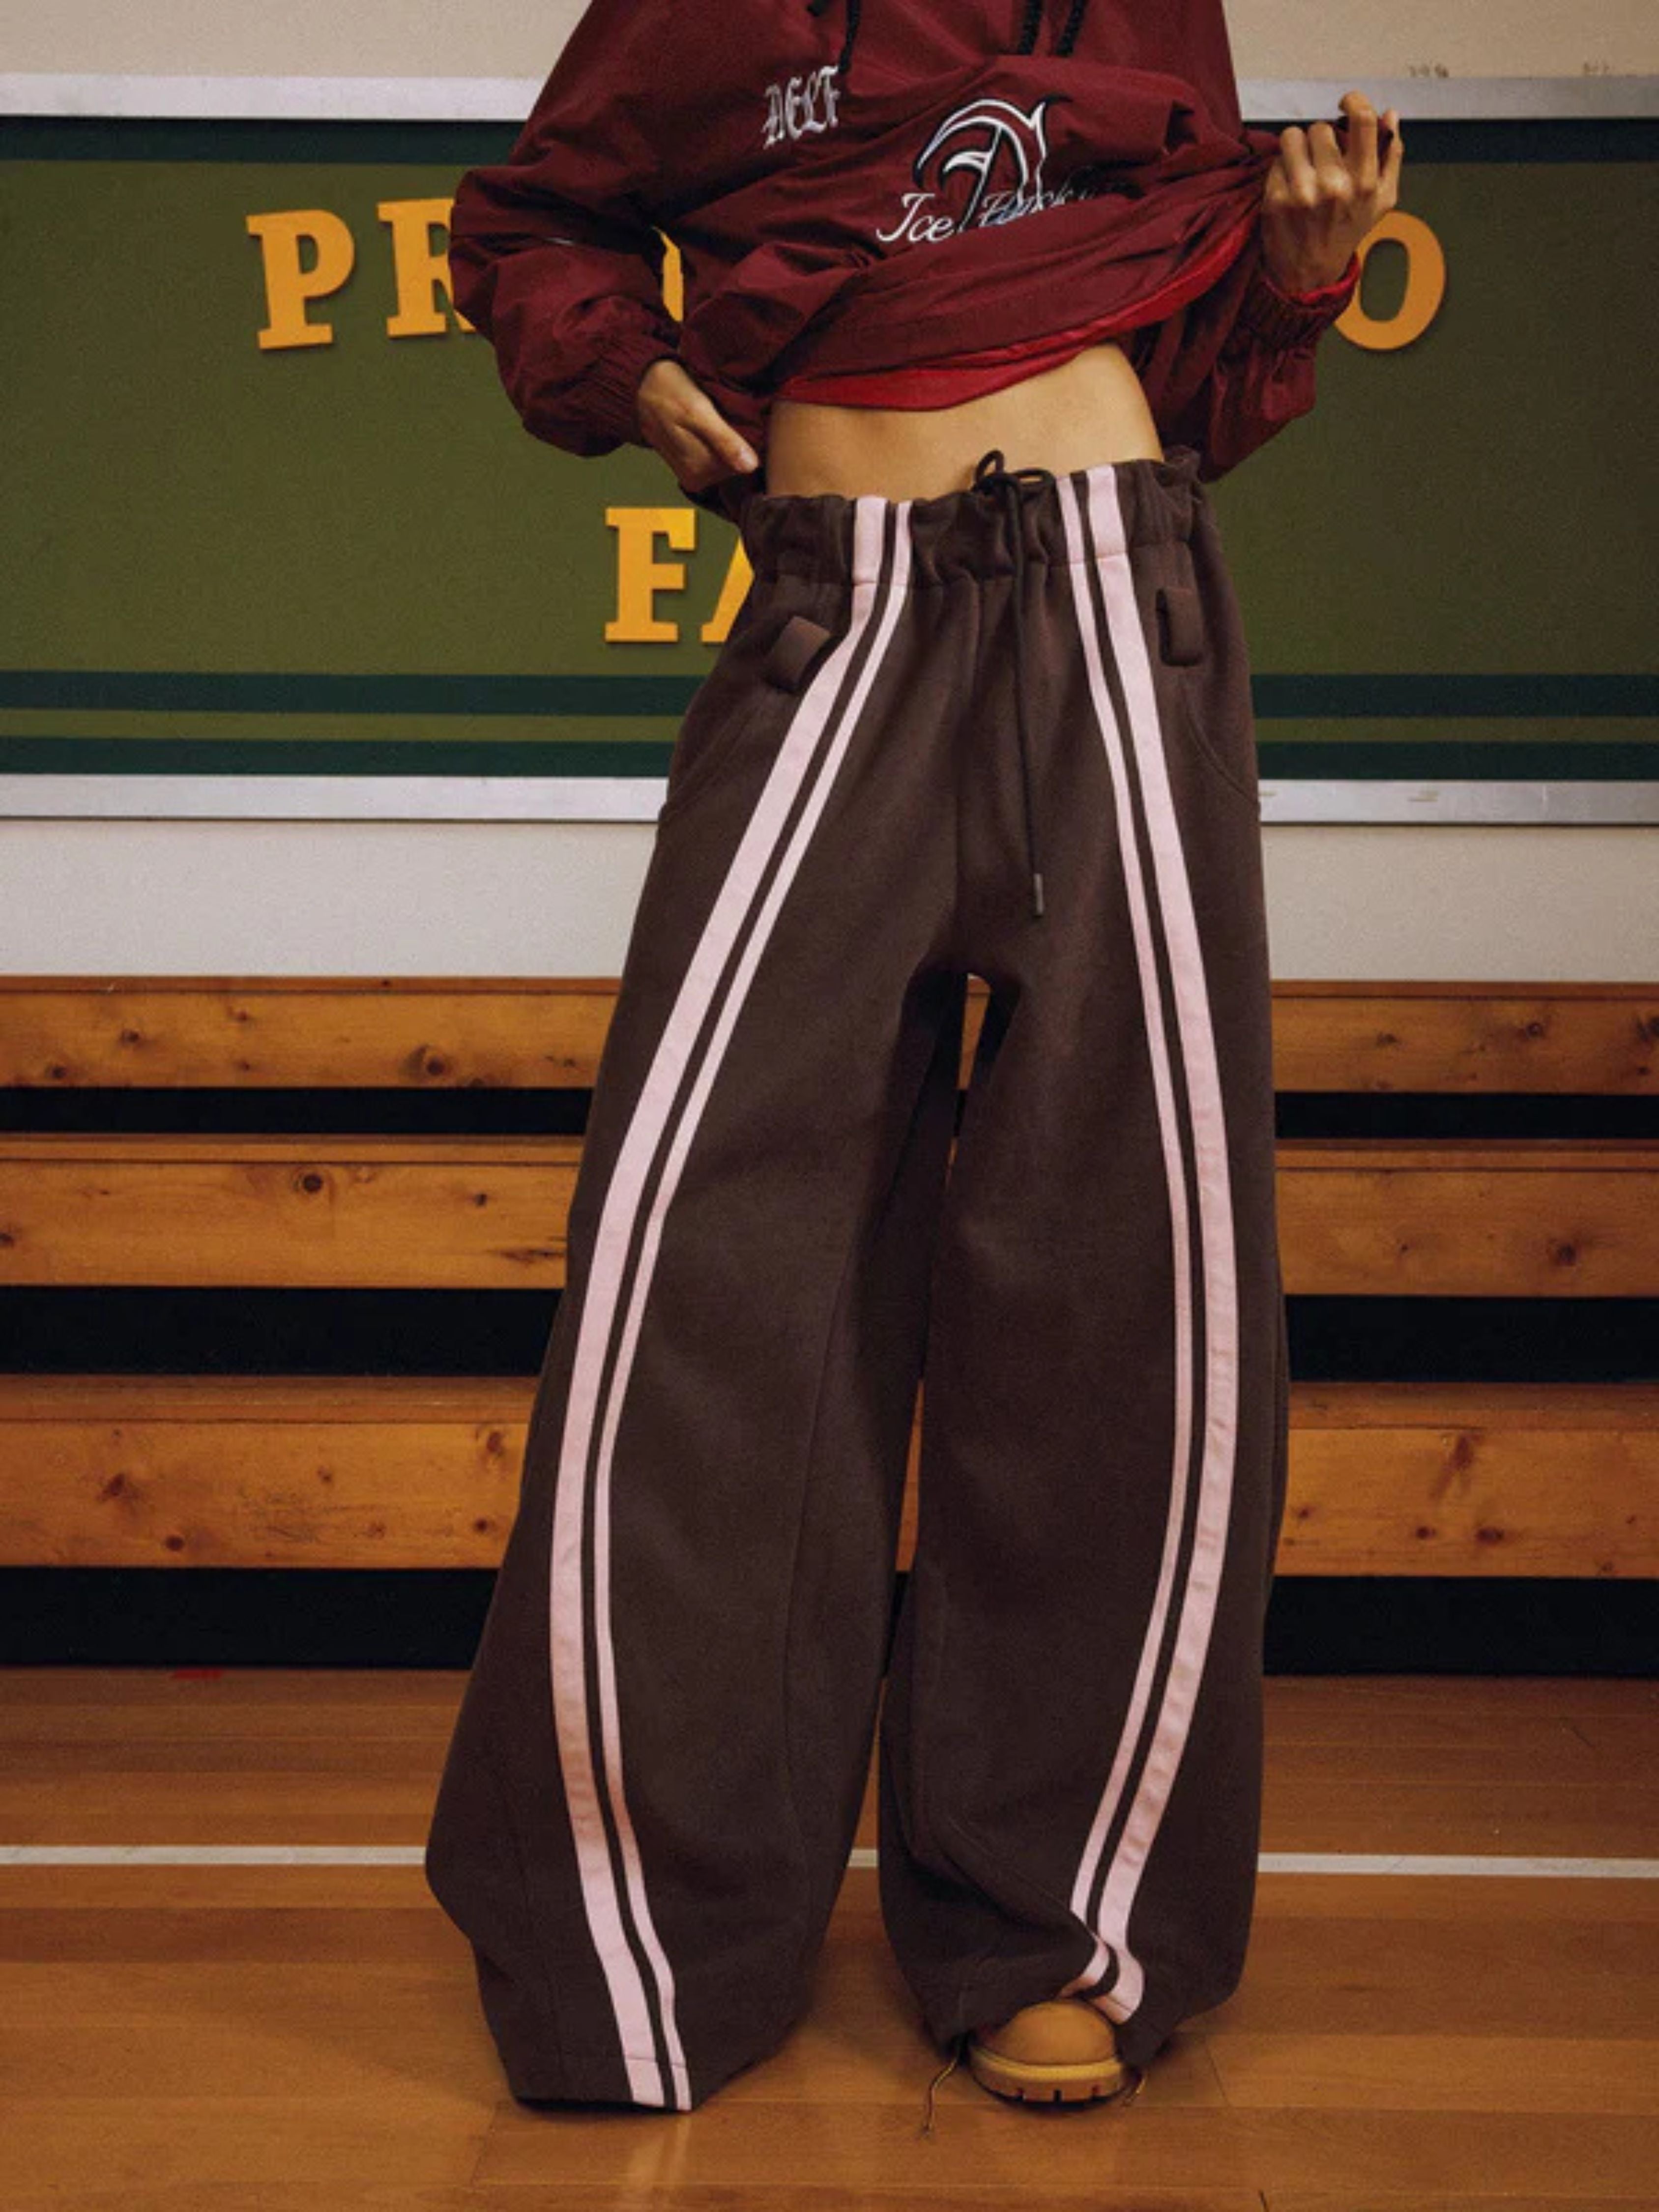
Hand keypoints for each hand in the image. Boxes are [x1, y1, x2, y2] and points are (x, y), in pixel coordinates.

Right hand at [636, 357, 759, 492]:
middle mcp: (695, 479)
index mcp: (698, 472)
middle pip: (734, 464)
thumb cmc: (669, 392)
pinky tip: (710, 425)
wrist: (643, 386)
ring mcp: (693, 474)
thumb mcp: (698, 412)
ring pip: (727, 459)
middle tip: (720, 415)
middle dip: (734, 440)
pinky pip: (717, 456)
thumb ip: (724, 441)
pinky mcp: (692, 466)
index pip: (742, 465)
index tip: (732, 418)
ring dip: (727, 439)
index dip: (744, 439)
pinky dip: (719, 440)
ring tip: (713, 418)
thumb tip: (750, 467)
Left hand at [1259, 90, 1403, 293]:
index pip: (1362, 120)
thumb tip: (1391, 114)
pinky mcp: (1276, 200)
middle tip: (1319, 159)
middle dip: (1319, 139)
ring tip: (1302, 167)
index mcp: (1365, 182)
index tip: (1345, 102)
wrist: (1309, 274)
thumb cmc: (1346, 231)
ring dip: (1296, 147)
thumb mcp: (1381, 200)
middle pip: (1320, 128)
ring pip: (1292, 137)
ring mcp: (1303, 193)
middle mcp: (1335, 186)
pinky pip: (1275, 161)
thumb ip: (1391, 155)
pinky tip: (1289, 188)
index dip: (1353, 100)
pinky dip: (1281, 170)